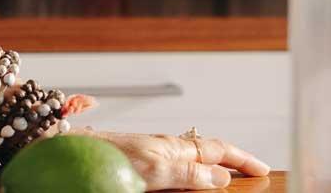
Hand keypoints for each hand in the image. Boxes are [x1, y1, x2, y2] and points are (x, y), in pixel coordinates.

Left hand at [72, 128, 268, 189]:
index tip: (264, 169)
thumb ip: (188, 174)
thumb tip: (222, 178)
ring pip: (187, 163)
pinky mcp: (135, 168)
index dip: (241, 159)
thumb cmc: (107, 159)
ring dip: (207, 173)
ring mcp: (149, 157)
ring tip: (224, 183)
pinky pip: (170, 172)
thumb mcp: (155, 169)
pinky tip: (183, 184)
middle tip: (250, 176)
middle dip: (229, 164)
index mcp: (172, 146)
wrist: (66, 152)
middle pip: (204, 155)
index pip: (216, 149)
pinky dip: (185, 178)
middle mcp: (163, 149)